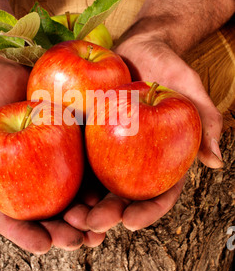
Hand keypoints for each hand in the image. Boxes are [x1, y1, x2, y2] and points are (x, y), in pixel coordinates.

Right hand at [0, 59, 104, 253]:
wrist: (20, 62)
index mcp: (4, 180)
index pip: (11, 216)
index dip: (26, 234)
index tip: (43, 245)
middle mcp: (33, 178)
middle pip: (47, 215)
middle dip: (63, 233)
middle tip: (77, 241)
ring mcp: (58, 166)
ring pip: (73, 200)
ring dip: (88, 220)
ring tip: (101, 232)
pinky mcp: (80, 150)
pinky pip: (92, 173)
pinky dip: (103, 191)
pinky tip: (116, 201)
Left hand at [65, 35, 220, 233]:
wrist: (134, 47)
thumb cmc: (165, 64)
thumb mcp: (188, 85)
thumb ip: (205, 117)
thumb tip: (216, 161)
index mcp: (163, 157)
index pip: (159, 193)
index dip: (147, 212)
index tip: (130, 222)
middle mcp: (135, 160)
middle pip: (122, 197)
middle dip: (107, 216)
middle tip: (91, 223)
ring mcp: (108, 151)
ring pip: (95, 186)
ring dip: (82, 206)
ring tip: (68, 217)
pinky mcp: (87, 138)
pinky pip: (75, 158)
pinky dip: (66, 175)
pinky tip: (53, 185)